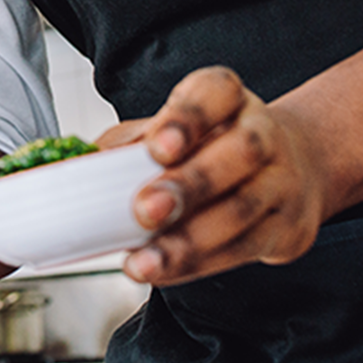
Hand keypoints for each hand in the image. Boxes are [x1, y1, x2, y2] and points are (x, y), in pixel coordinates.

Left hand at [97, 66, 326, 286]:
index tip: (156, 147)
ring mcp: (281, 180)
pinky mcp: (287, 226)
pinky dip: (200, 263)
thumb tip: (75, 169)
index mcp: (227, 97)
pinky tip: (166, 269)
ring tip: (146, 260)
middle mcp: (261, 132)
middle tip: (145, 210)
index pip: (215, 93)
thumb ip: (128, 145)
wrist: (285, 168)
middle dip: (189, 184)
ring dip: (190, 240)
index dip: (187, 120)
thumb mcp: (170, 130)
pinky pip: (245, 249)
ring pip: (242, 209)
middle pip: (238, 154)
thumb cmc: (210, 145)